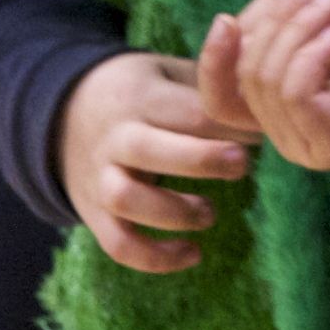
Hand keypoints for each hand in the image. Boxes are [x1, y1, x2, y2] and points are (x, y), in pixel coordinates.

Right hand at [57, 52, 251, 273]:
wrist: (65, 112)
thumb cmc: (141, 91)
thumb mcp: (168, 71)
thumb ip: (210, 84)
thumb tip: (265, 96)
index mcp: (141, 96)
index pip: (185, 109)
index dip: (227, 123)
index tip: (262, 131)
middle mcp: (116, 136)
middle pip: (148, 149)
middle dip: (199, 160)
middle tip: (241, 165)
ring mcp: (100, 177)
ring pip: (126, 199)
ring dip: (173, 211)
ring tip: (211, 213)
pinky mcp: (94, 213)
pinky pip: (117, 243)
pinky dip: (153, 258)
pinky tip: (192, 254)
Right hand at [218, 0, 329, 170]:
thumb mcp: (306, 11)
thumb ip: (264, 24)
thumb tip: (231, 30)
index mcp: (277, 108)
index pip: (218, 101)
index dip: (212, 63)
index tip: (226, 20)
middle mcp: (289, 134)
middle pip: (244, 83)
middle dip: (275, 26)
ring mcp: (312, 143)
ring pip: (268, 85)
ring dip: (296, 32)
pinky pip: (297, 95)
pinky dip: (310, 55)